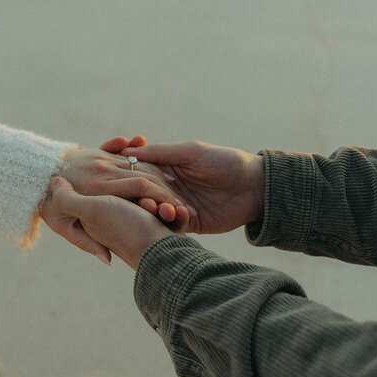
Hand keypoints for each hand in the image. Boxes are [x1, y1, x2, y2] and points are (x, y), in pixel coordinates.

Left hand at [41, 146, 181, 263]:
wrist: (33, 175)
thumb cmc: (47, 208)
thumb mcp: (64, 227)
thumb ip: (87, 243)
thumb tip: (107, 261)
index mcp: (100, 194)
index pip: (142, 189)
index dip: (162, 201)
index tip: (178, 213)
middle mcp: (104, 174)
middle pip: (145, 178)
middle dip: (166, 192)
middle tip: (184, 205)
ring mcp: (102, 162)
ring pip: (139, 166)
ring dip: (159, 176)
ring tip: (175, 189)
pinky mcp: (100, 155)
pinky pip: (124, 153)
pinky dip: (140, 156)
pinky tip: (154, 166)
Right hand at [104, 138, 264, 234]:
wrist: (255, 186)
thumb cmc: (225, 161)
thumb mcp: (191, 152)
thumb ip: (161, 153)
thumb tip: (127, 150)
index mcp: (165, 168)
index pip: (139, 173)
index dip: (130, 176)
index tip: (122, 179)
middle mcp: (168, 188)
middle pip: (144, 195)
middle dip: (142, 197)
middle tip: (143, 199)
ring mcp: (178, 206)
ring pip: (156, 212)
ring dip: (156, 211)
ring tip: (159, 209)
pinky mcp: (189, 223)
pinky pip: (173, 225)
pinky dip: (174, 221)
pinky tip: (179, 215)